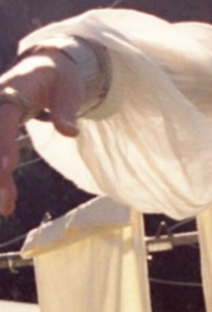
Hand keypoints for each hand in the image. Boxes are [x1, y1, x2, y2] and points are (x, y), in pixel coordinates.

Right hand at [0, 51, 84, 216]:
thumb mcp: (68, 88)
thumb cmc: (59, 78)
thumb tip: (70, 131)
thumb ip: (66, 110)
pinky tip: (8, 203)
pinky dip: (2, 179)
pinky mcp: (0, 132)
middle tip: (5, 200)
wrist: (46, 66)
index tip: (7, 167)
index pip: (3, 118)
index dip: (2, 143)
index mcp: (12, 91)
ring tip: (6, 208)